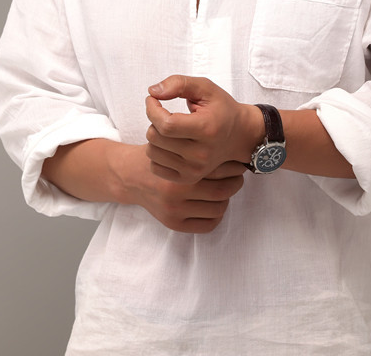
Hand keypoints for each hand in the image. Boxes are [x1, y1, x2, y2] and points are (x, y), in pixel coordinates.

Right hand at [116, 144, 245, 233]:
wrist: (132, 176)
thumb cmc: (159, 156)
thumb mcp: (175, 145)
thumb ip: (199, 149)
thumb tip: (232, 152)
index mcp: (178, 169)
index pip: (218, 169)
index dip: (234, 165)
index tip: (238, 162)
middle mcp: (175, 192)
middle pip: (222, 191)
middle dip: (235, 182)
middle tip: (238, 175)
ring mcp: (174, 210)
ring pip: (218, 209)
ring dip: (227, 198)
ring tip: (226, 188)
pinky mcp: (173, 224)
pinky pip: (208, 225)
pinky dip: (216, 215)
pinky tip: (214, 203)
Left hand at [146, 75, 263, 182]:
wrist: (240, 135)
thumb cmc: (222, 109)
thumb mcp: (205, 88)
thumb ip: (179, 84)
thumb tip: (152, 92)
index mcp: (206, 129)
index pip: (166, 124)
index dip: (152, 109)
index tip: (152, 99)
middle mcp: (201, 153)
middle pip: (156, 138)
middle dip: (153, 120)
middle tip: (164, 113)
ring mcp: (195, 169)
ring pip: (152, 152)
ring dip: (154, 137)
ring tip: (168, 129)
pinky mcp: (188, 178)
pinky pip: (155, 167)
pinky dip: (157, 153)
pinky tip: (168, 144)